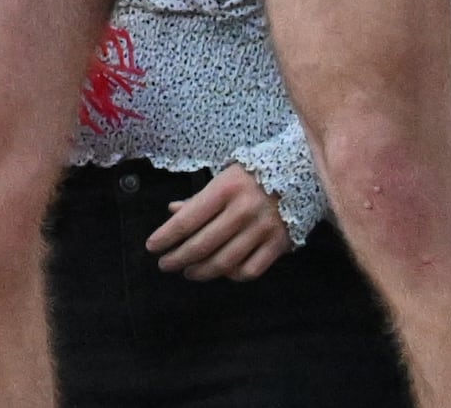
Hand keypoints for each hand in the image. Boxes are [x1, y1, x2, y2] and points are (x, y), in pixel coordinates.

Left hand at [149, 164, 290, 279]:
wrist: (299, 175)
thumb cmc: (251, 177)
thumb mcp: (222, 178)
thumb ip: (198, 199)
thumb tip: (172, 212)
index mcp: (223, 190)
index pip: (187, 220)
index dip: (166, 237)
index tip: (152, 247)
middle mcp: (242, 211)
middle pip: (203, 245)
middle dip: (178, 258)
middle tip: (164, 265)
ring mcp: (263, 230)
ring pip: (225, 262)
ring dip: (202, 271)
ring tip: (188, 272)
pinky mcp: (280, 245)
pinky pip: (251, 270)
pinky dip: (233, 276)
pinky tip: (222, 272)